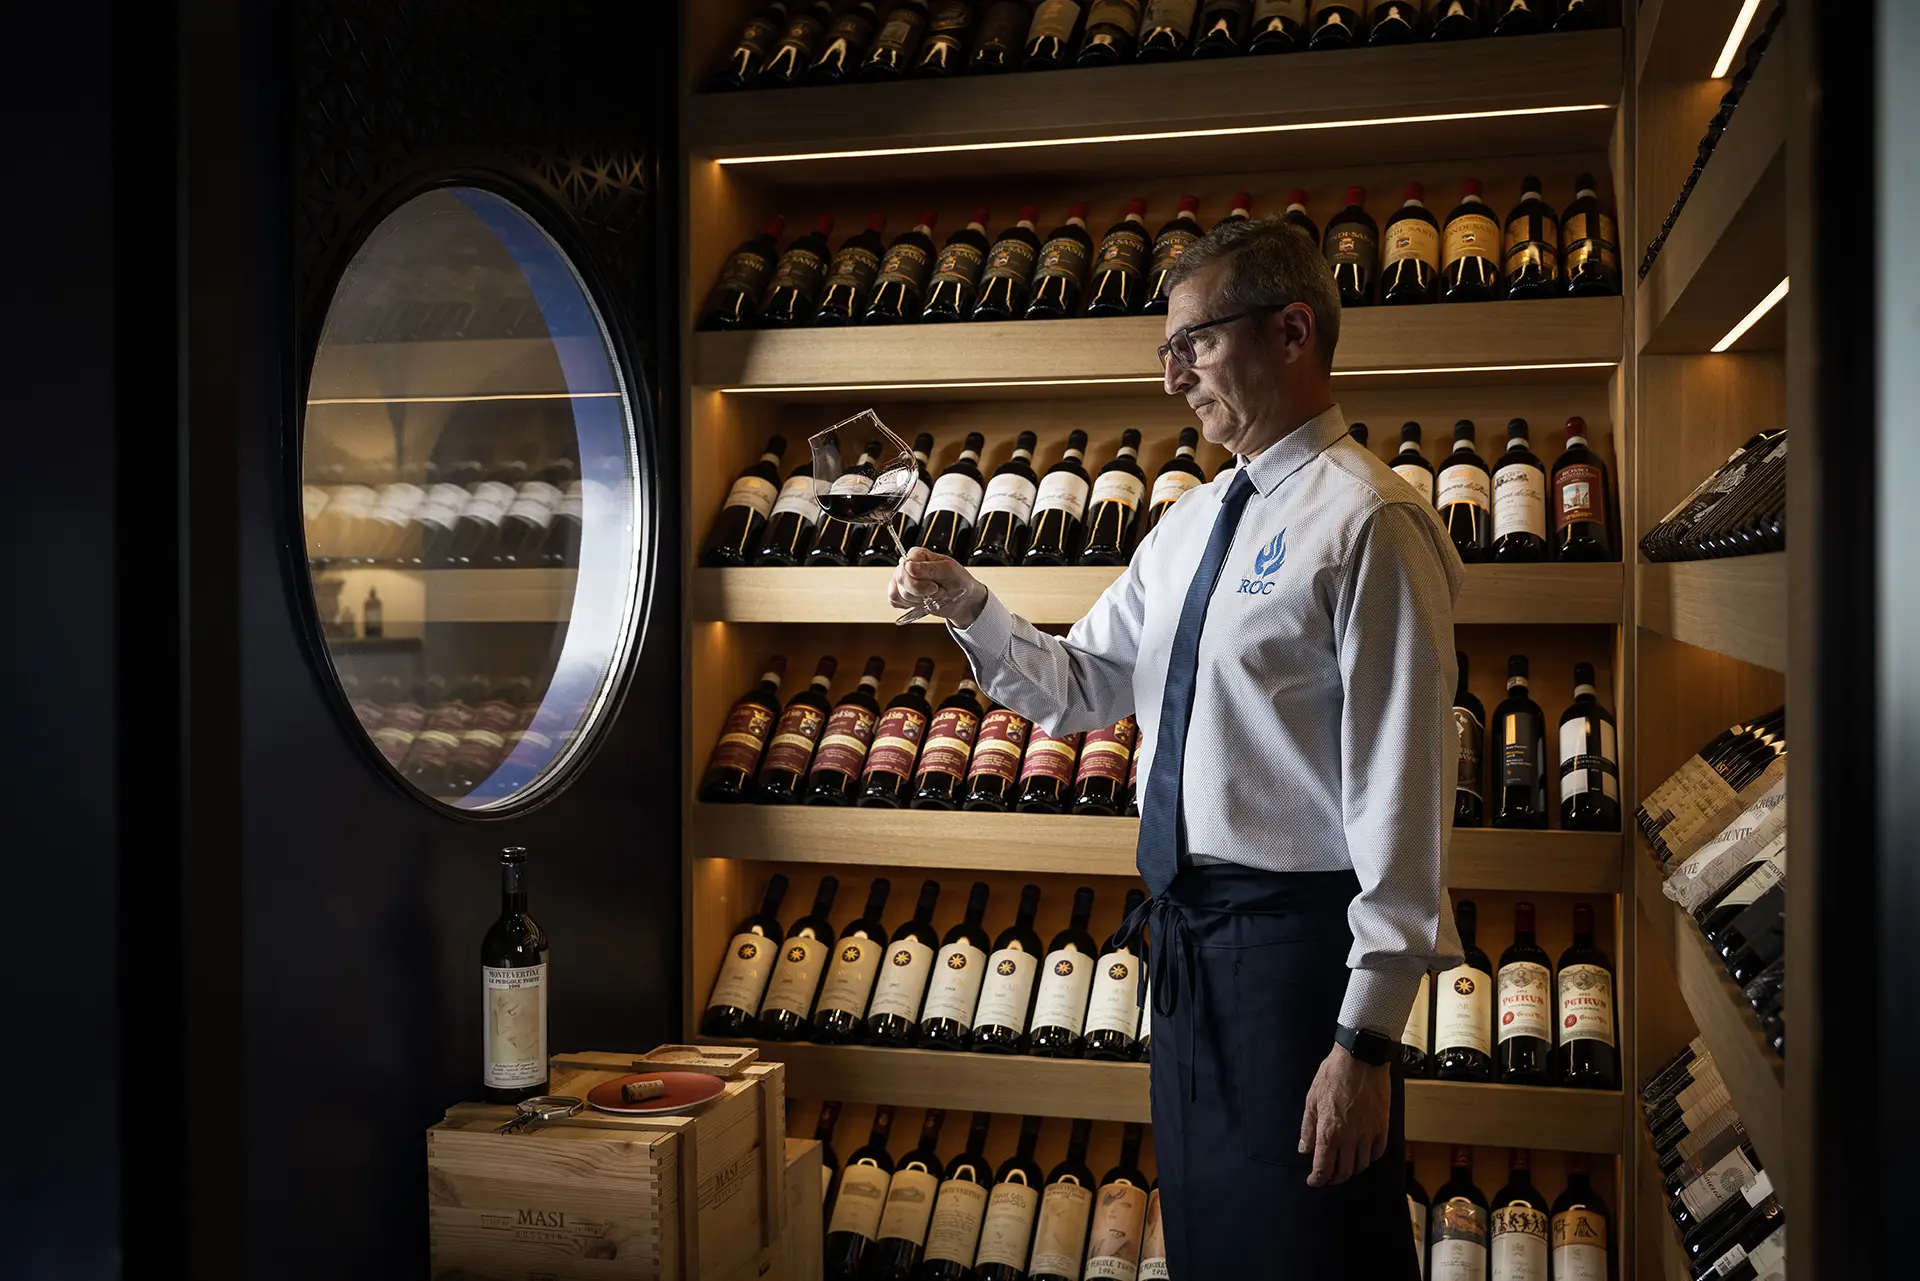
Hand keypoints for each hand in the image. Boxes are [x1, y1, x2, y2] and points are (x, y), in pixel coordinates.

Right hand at [889, 547, 988, 626]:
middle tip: (935, 590)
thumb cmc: (958, 581)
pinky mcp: (900, 594)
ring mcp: (902, 580)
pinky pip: (894, 601)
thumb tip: (909, 565)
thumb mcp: (949, 571)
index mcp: (918, 555)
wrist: (962, 600)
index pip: (905, 565)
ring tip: (930, 596)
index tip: (934, 585)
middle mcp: (907, 566)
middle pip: (901, 580)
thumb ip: (929, 568)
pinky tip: (920, 602)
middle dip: (919, 592)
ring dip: (917, 600)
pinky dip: (909, 605)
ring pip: (897, 593)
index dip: (919, 581)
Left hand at [1298, 1044, 1391, 1187]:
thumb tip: (1304, 1149)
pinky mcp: (1383, 1126)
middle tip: (1328, 1177)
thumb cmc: (1333, 1074)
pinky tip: (1363, 1154)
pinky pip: (1378, 1152)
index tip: (1314, 1181)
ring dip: (1352, 1170)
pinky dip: (1369, 1158)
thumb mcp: (1312, 1099)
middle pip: (1344, 1171)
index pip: (1323, 1167)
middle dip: (1334, 1179)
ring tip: (1345, 1166)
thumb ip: (1308, 1127)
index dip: (1317, 1179)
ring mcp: (1369, 1132)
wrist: (1361, 1057)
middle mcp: (1350, 1136)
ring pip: (1362, 1165)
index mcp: (1329, 1130)